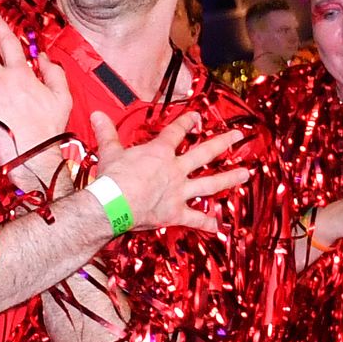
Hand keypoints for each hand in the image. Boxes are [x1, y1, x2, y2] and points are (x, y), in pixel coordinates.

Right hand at [85, 109, 250, 234]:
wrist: (113, 205)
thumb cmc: (112, 178)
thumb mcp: (110, 151)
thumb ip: (107, 133)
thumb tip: (96, 114)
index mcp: (160, 152)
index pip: (177, 132)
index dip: (188, 122)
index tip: (197, 116)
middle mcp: (175, 170)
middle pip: (204, 153)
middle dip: (223, 143)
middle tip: (238, 136)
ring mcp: (179, 192)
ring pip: (210, 184)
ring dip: (229, 178)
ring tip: (246, 174)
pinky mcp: (175, 213)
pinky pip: (195, 219)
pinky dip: (206, 223)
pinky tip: (218, 227)